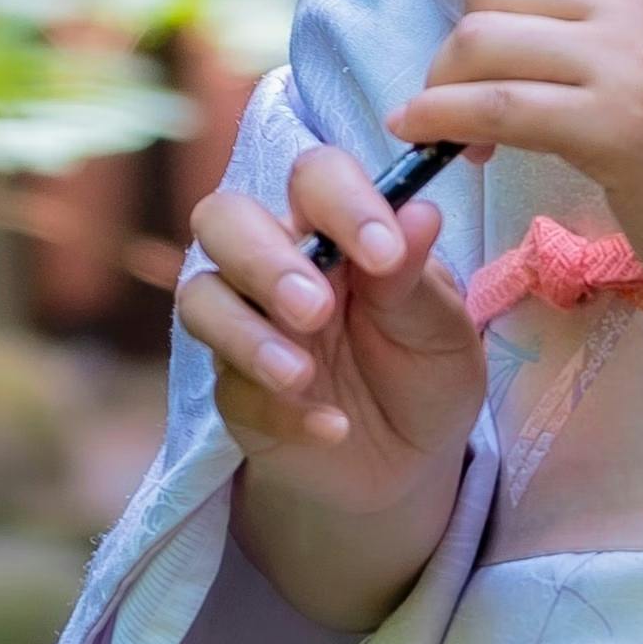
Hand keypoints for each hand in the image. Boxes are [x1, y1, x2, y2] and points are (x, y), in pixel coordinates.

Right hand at [180, 133, 481, 628]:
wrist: (408, 466)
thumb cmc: (425, 372)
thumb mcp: (441, 330)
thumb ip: (418, 278)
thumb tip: (420, 211)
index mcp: (334, 229)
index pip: (314, 177)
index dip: (340, 202)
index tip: (384, 254)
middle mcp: (277, 262)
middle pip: (223, 217)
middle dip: (263, 260)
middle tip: (315, 310)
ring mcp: (246, 324)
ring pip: (201, 297)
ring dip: (248, 335)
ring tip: (303, 375)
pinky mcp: (233, 391)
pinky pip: (229, 389)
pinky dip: (279, 410)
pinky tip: (331, 429)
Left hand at [394, 0, 642, 338]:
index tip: (507, 40)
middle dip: (465, 40)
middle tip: (472, 91)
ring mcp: (633, 63)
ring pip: (482, 40)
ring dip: (444, 84)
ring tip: (451, 123)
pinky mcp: (612, 129)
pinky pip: (493, 107)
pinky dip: (440, 118)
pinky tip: (422, 133)